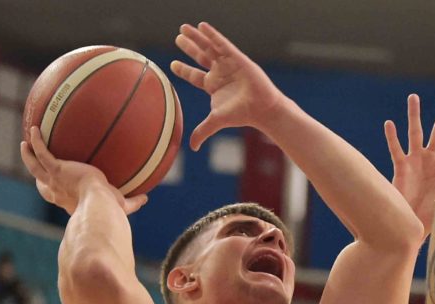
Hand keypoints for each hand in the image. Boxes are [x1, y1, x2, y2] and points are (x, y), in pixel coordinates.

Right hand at [21, 127, 147, 214]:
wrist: (99, 205)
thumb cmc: (110, 209)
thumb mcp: (121, 205)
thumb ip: (133, 203)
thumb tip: (146, 198)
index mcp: (68, 200)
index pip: (57, 196)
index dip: (52, 191)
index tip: (52, 186)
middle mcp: (58, 192)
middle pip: (41, 183)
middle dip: (36, 173)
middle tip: (33, 163)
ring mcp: (54, 180)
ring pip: (34, 167)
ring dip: (28, 156)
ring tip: (24, 144)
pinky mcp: (56, 170)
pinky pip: (42, 153)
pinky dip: (37, 142)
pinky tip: (34, 130)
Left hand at [171, 22, 285, 150]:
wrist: (261, 108)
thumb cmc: (242, 114)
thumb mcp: (216, 121)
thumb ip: (203, 131)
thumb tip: (192, 147)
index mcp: (213, 86)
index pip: (195, 76)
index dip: (183, 70)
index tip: (172, 64)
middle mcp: (220, 73)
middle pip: (201, 57)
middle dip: (189, 48)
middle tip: (178, 38)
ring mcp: (229, 64)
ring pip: (209, 47)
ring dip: (197, 38)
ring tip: (183, 28)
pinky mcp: (237, 57)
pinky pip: (222, 43)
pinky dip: (212, 34)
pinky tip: (201, 26)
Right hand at [385, 92, 434, 233]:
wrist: (411, 228)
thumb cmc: (433, 216)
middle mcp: (431, 159)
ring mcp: (415, 162)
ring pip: (414, 133)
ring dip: (415, 115)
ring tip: (414, 97)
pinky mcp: (401, 169)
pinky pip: (396, 150)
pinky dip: (392, 137)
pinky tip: (389, 123)